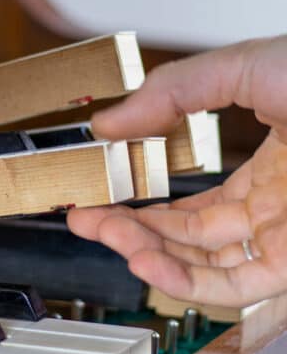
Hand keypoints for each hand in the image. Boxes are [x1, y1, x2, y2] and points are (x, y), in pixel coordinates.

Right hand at [68, 36, 286, 305]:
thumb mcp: (244, 67)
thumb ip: (172, 91)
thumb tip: (108, 122)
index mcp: (267, 168)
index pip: (191, 206)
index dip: (139, 205)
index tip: (97, 197)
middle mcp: (275, 211)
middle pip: (186, 240)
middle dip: (129, 231)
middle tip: (86, 219)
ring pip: (203, 266)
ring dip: (146, 255)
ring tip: (105, 233)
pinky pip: (235, 287)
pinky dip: (184, 281)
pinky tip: (145, 261)